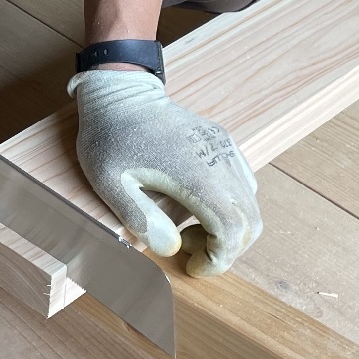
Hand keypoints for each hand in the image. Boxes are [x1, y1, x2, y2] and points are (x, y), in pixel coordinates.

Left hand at [69, 68, 260, 276]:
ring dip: (228, 228)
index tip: (193, 267)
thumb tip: (170, 248)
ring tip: (187, 229)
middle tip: (188, 252)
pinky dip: (231, 206)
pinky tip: (197, 206)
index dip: (219, 259)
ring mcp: (224, 149)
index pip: (231, 229)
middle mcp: (219, 160)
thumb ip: (139, 217)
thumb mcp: (109, 181)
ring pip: (250, 203)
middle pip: (250, 221)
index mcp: (195, 174)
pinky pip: (244, 183)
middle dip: (226, 249)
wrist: (121, 91)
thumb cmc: (111, 136)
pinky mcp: (223, 142)